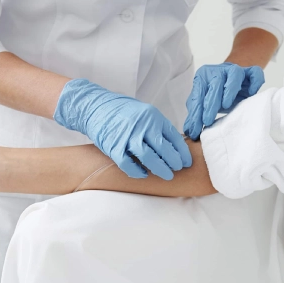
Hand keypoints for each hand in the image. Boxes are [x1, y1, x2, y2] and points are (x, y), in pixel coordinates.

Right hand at [54, 79, 191, 179]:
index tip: (187, 161)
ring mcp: (127, 137)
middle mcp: (142, 126)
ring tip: (167, 175)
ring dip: (160, 169)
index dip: (182, 151)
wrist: (96, 107)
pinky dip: (137, 172)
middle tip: (177, 169)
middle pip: (163, 149)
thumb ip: (158, 127)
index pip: (173, 137)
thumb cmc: (122, 111)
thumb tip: (174, 146)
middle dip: (174, 162)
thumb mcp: (145, 112)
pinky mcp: (114, 147)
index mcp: (152, 116)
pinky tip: (144, 174)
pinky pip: (128, 164)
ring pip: (149, 158)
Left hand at [183, 63, 264, 139]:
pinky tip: (251, 93)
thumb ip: (196, 114)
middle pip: (215, 83)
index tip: (196, 128)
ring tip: (226, 105)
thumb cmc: (217, 95)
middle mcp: (219, 70)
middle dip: (211, 103)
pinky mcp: (251, 72)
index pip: (199, 93)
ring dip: (230, 89)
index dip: (196, 112)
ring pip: (234, 74)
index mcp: (204, 76)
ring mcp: (236, 70)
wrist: (233, 81)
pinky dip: (255, 82)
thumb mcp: (204, 104)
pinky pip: (255, 73)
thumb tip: (189, 131)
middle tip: (207, 120)